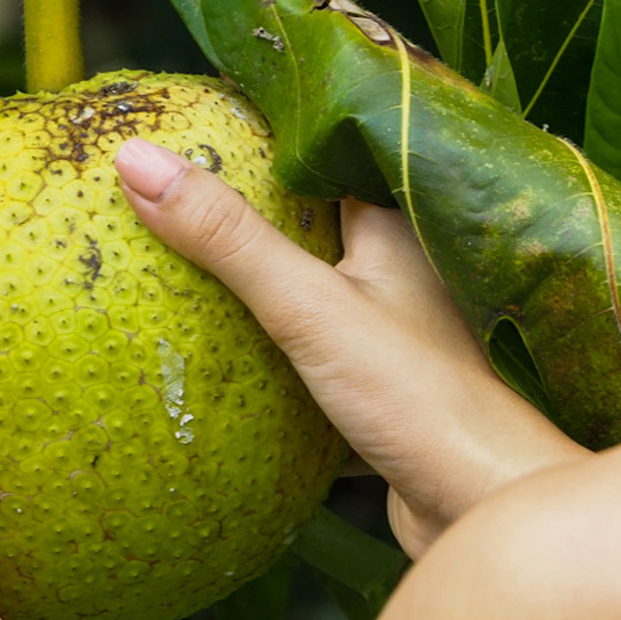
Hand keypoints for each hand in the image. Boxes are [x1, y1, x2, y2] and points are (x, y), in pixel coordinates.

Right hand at [113, 139, 586, 556]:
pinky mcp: (379, 392)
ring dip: (261, 287)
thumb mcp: (307, 307)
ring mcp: (392, 332)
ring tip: (181, 261)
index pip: (324, 149)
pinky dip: (269, 358)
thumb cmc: (419, 397)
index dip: (265, 128)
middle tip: (169, 186)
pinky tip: (220, 363)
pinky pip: (311, 359)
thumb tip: (137, 159)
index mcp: (397, 223)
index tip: (198, 114)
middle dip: (250, 208)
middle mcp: (402, 269)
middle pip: (312, 222)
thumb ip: (228, 237)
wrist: (483, 506)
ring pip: (314, 292)